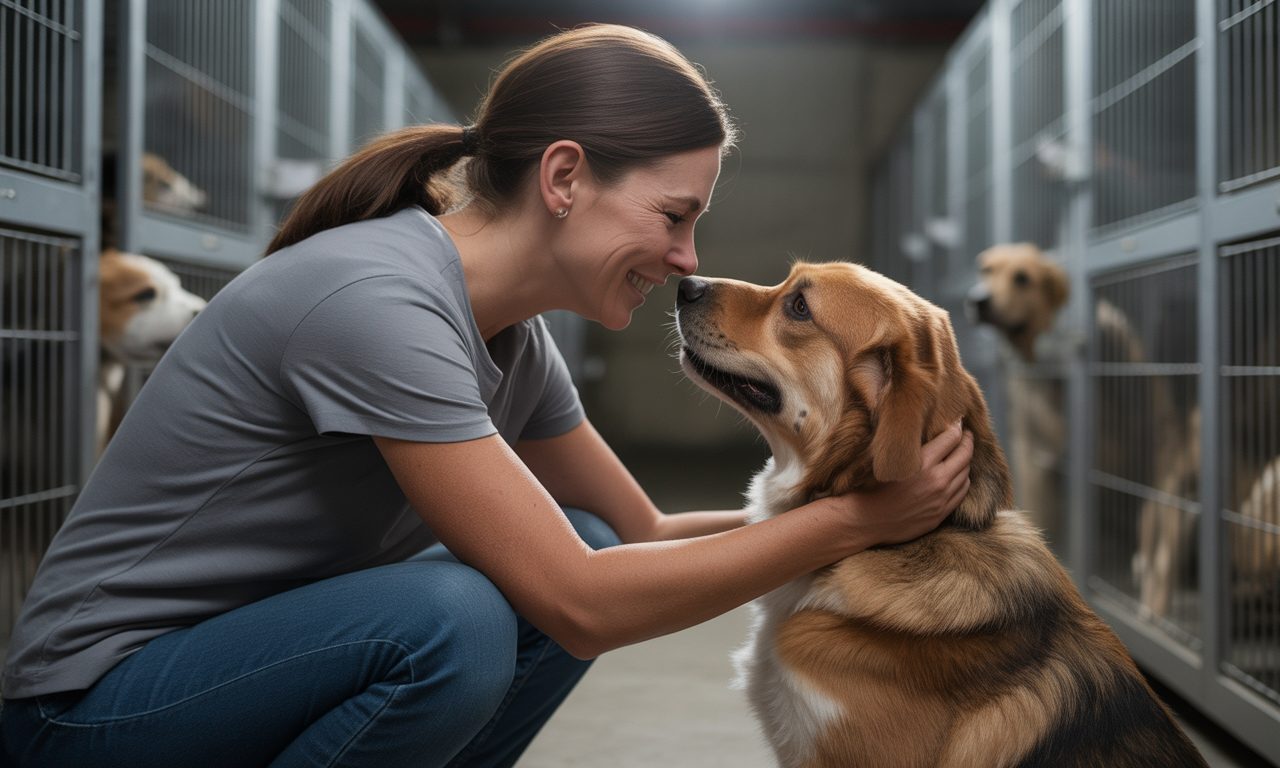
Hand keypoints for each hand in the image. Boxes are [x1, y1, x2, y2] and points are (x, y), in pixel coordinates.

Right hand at [836, 421, 972, 548]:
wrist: (864, 520)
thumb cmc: (869, 485)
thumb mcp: (888, 457)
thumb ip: (910, 444)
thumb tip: (928, 428)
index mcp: (922, 463)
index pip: (952, 438)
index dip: (957, 426)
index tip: (957, 422)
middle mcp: (936, 480)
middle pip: (965, 454)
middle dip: (967, 441)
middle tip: (966, 434)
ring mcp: (941, 499)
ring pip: (966, 474)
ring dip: (965, 462)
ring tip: (960, 455)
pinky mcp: (940, 514)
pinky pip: (962, 493)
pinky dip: (962, 481)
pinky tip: (956, 476)